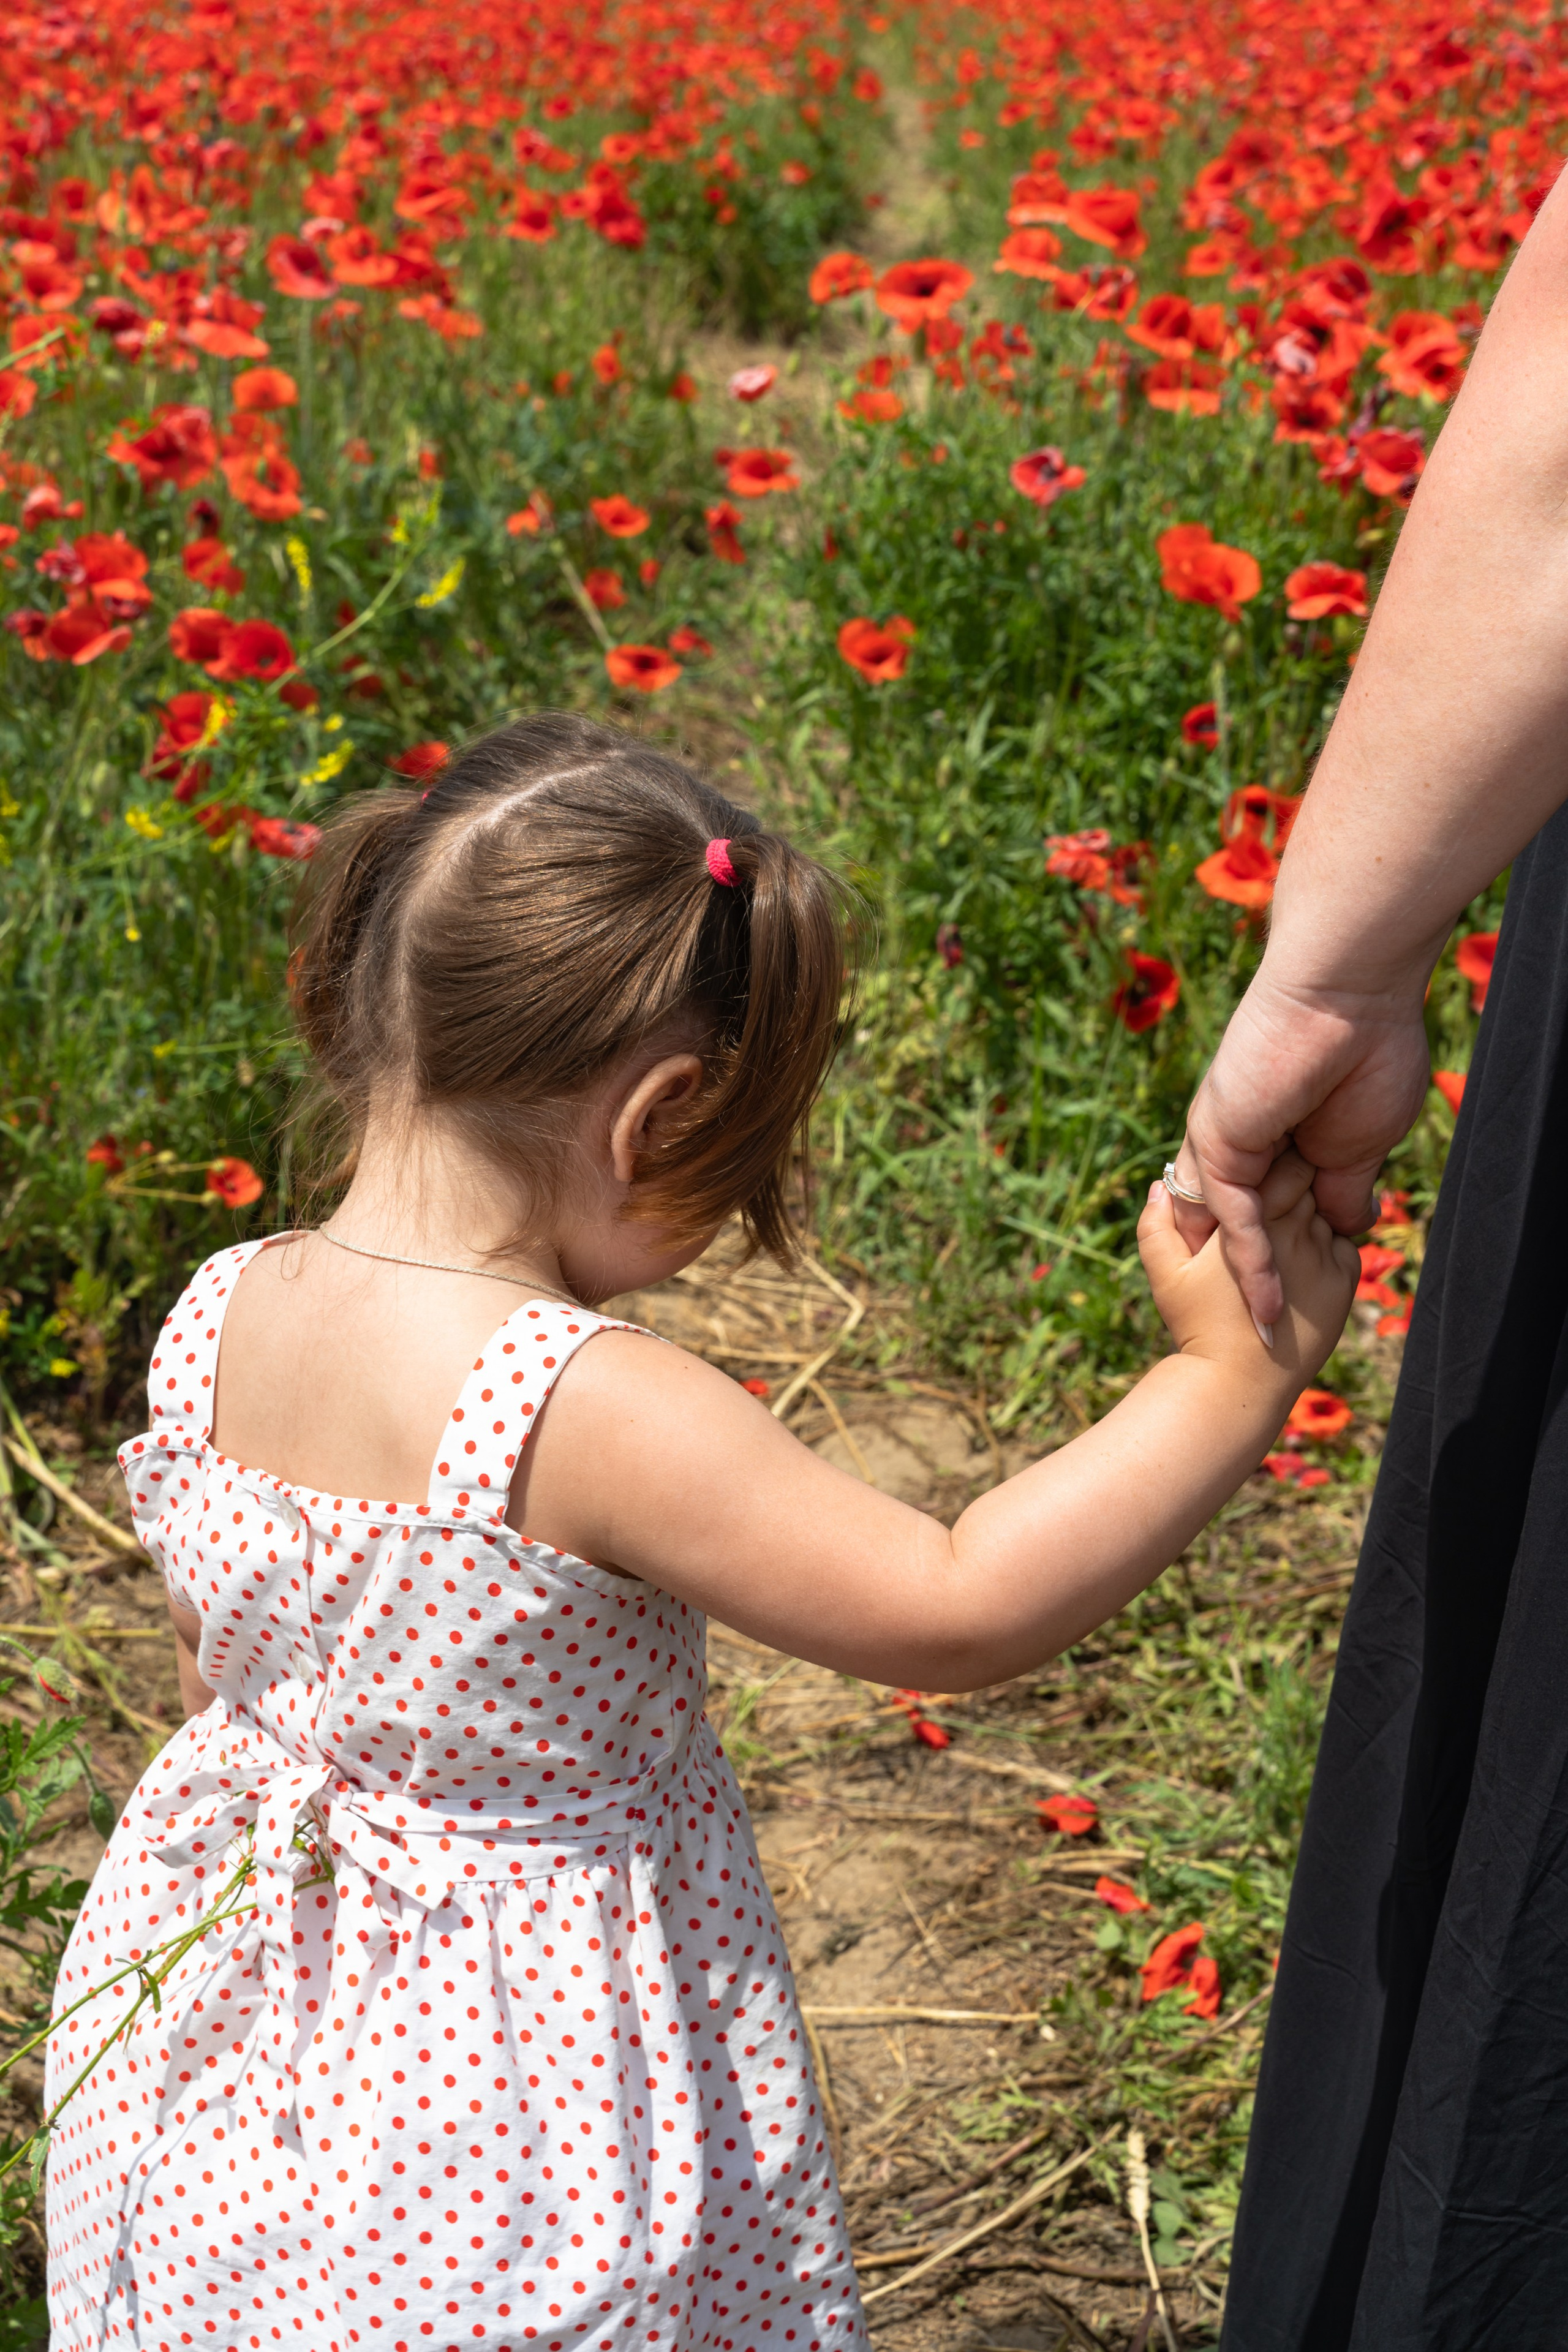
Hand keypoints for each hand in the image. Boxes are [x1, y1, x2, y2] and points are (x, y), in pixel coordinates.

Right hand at [1139, 1146, 1360, 1388]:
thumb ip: (1156, 1223)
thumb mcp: (1164, 1274)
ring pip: (1327, 1213)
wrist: (1240, 1382)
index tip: (1267, 1163)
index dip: (1277, 1158)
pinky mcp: (1344, 1282)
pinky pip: (1344, 1244)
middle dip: (1298, 1182)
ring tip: (1289, 1232)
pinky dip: (1329, 1246)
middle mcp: (1295, 1230)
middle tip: (1280, 1192)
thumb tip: (1160, 1183)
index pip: (1284, 1162)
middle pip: (1310, 1181)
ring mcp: (1324, 1255)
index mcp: (1252, 1218)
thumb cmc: (1197, 1325)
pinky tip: (1302, 1264)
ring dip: (1313, 1215)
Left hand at [1167, 967, 1431, 1327]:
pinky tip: (1267, 1306)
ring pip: (1231, 1230)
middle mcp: (1244, 1144)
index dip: (1288, 1255)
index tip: (1301, 1306)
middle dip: (1252, 1281)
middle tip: (1269, 1337)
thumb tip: (1346, 1228)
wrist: (1349, 995)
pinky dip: (1249, 1263)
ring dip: (1250, 1284)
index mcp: (1279, 1140)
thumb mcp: (1361, 1141)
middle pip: (1242, 1227)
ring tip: (1266, 1341)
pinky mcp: (1219, 1144)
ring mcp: (1226, 1145)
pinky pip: (1232, 1218)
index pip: (1275, 1211)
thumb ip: (1343, 1188)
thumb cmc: (1368, 1052)